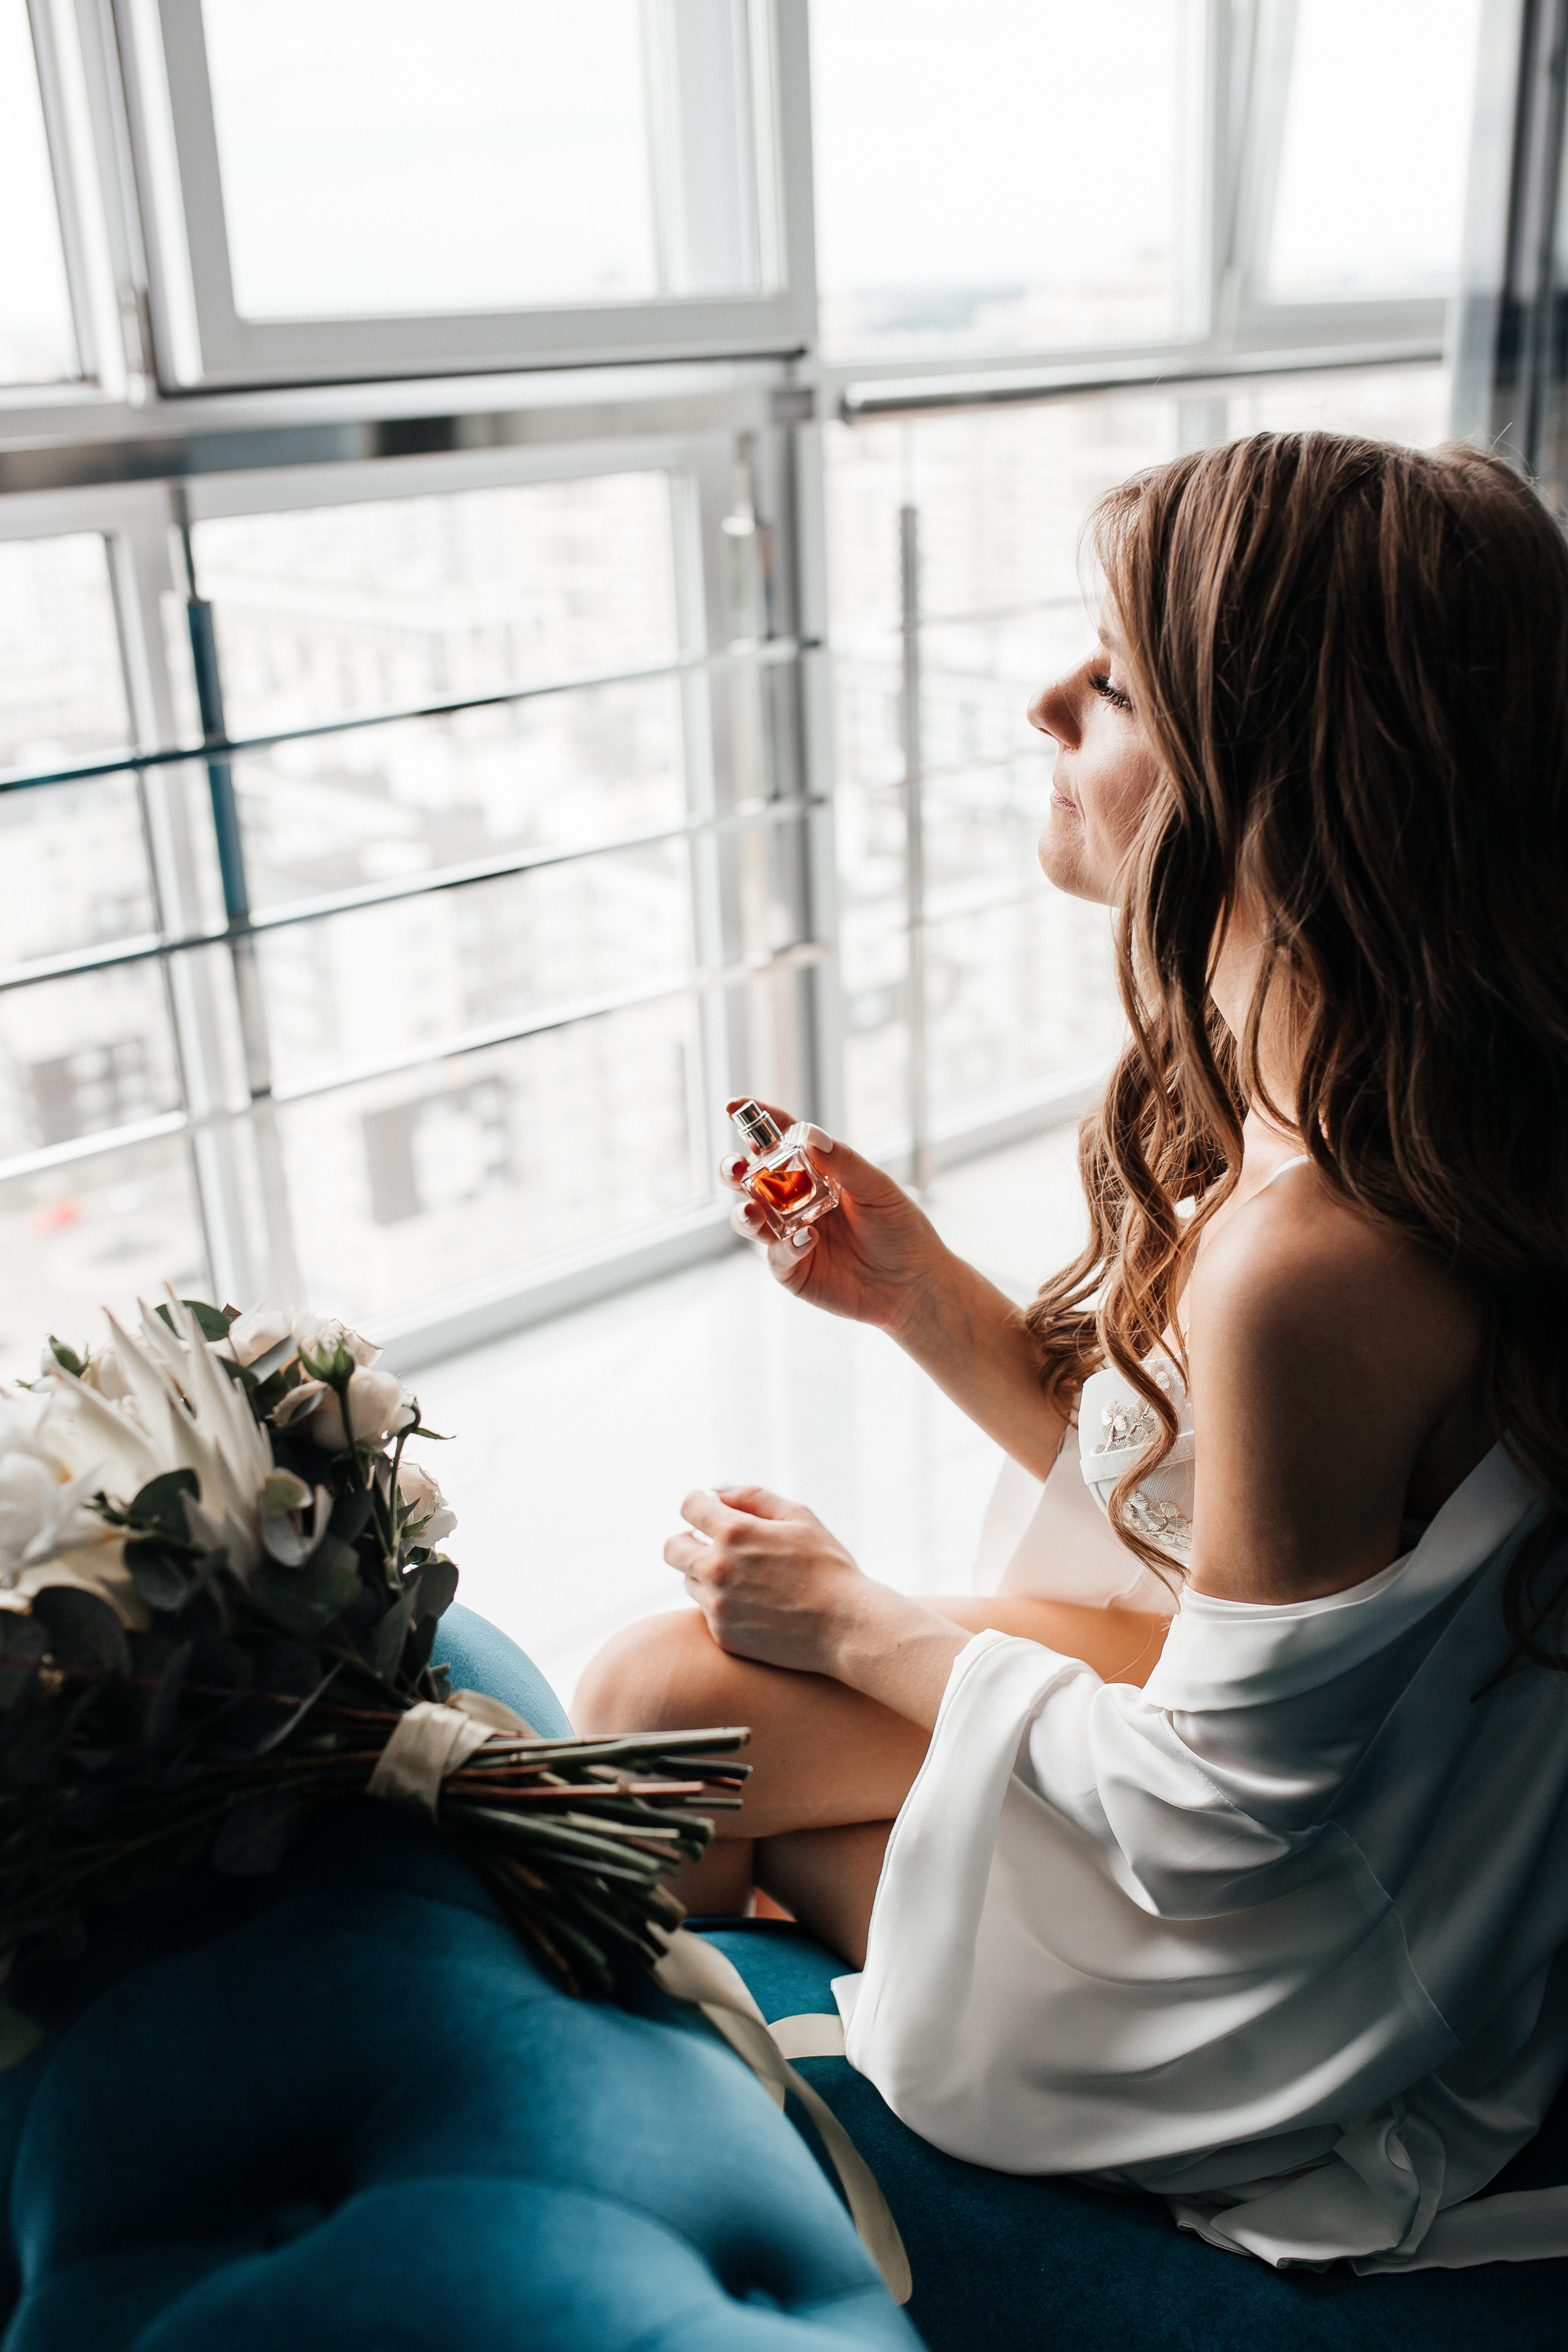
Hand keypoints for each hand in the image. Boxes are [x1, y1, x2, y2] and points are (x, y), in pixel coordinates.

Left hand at [664, 1482, 975, 1724]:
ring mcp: (717, 1606)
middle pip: (672, 1547)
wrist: (848, 1628)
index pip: (688, 1506)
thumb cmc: (829, 1567)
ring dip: (705, 1573)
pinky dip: (722, 1604)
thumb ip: (753, 1496)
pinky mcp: (723, 1635)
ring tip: (743, 1577)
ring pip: (689, 1580)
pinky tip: (754, 1604)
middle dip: (688, 1539)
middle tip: (711, 1543)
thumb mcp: (799, 1517)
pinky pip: (706, 1612)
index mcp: (734, 1533)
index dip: (698, 1504)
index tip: (709, 1511)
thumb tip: (714, 1489)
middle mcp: (717, 1569)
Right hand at [719, 1097, 951, 1339]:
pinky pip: (776, 1255)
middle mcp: (794, 1200)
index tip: (734, 1105)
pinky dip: (785, 1246)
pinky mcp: (792, 1269)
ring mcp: (788, 1234)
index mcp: (814, 1171)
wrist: (914, 1283)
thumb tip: (810, 1136)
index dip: (754, 1120)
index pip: (779, 1139)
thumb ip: (844, 1163)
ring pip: (749, 1218)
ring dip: (744, 1213)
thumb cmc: (901, 1229)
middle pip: (750, 1178)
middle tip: (736, 1167)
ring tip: (753, 1212)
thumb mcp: (878, 1189)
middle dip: (733, 1169)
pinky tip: (806, 1239)